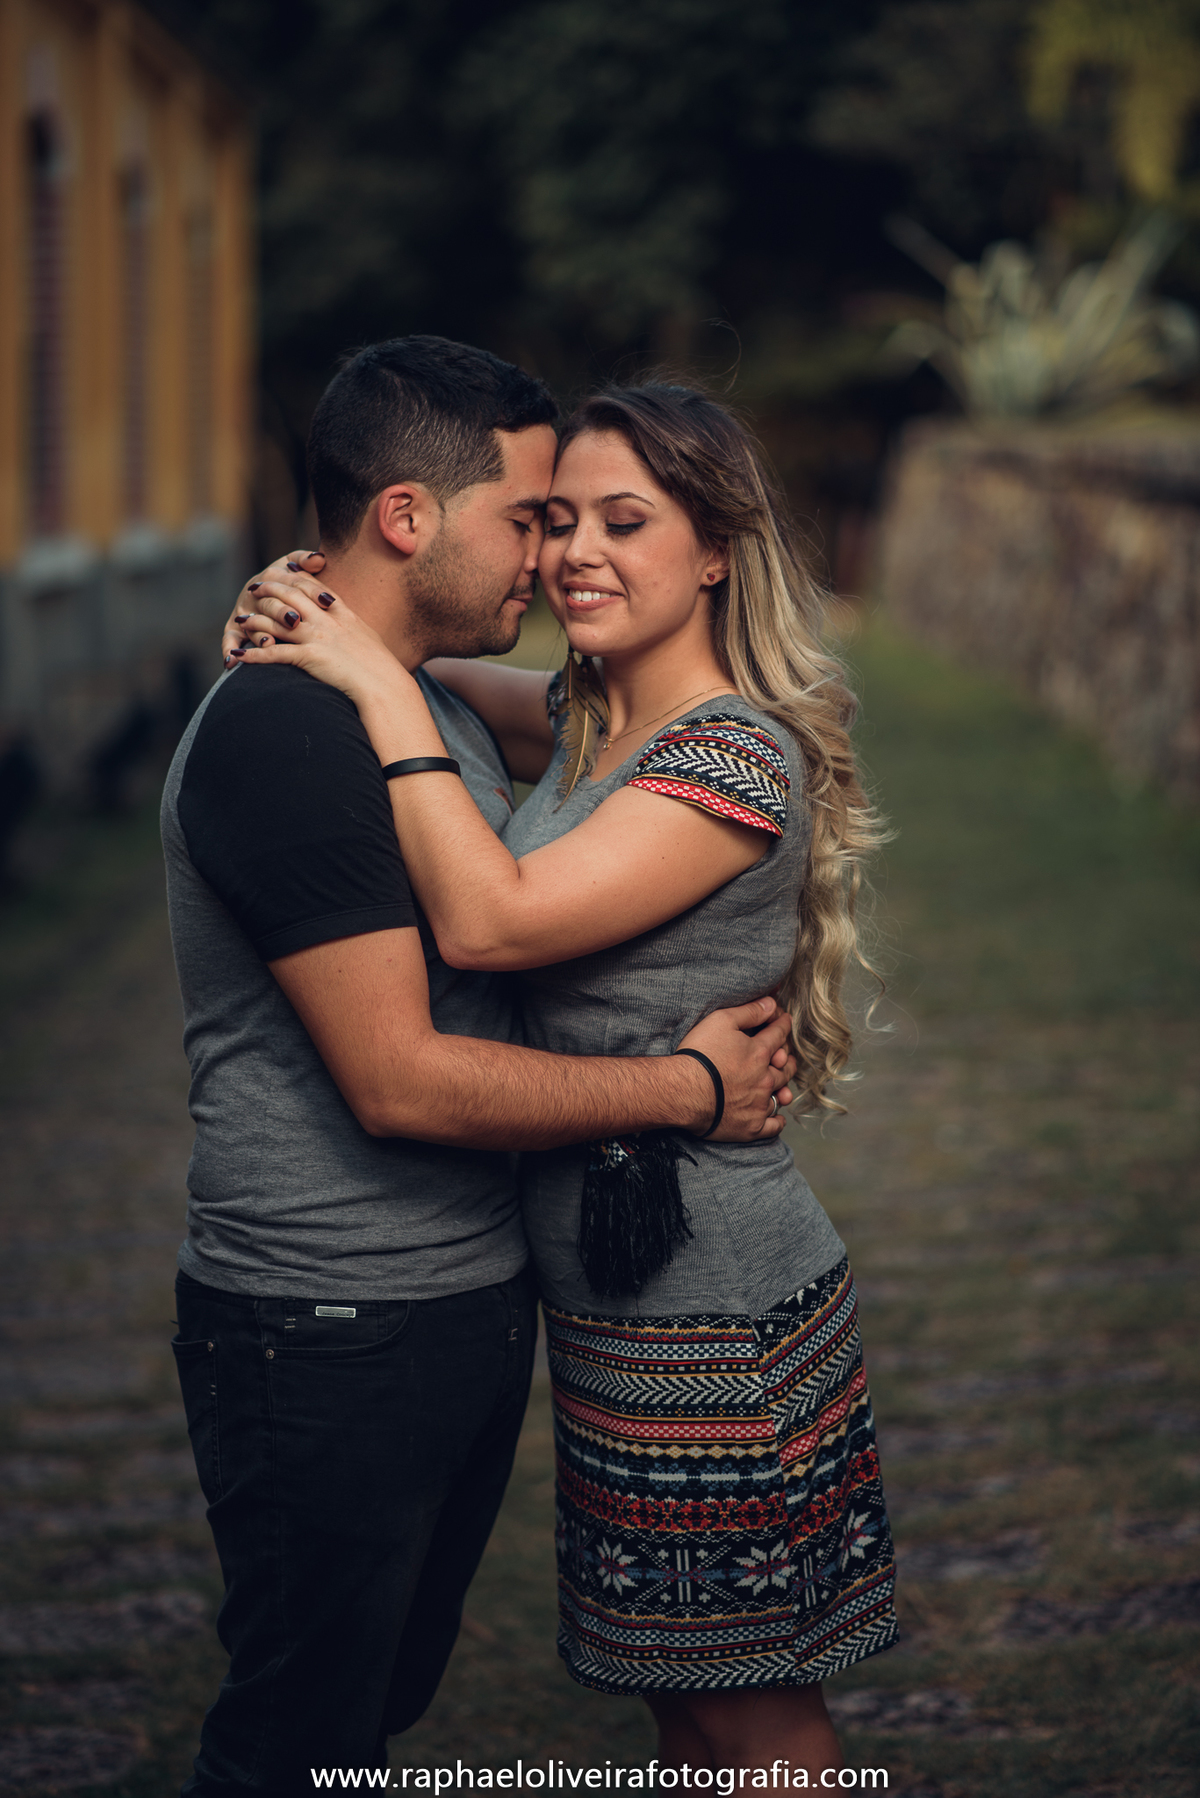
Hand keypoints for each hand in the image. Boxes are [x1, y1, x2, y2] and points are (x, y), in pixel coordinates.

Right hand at [222, 549, 326, 664]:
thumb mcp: (297, 569)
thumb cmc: (291, 583)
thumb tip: (319, 558)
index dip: (310, 591)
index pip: (292, 581)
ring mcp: (244, 610)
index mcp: (272, 575)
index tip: (327, 601)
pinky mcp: (234, 628)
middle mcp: (255, 592)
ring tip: (269, 643)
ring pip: (251, 623)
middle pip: (270, 602)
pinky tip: (232, 662)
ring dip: (259, 633)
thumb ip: (306, 561)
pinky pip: (230, 639)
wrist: (275, 594)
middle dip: (282, 612)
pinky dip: (229, 650)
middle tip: (295, 621)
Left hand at [226, 578, 418, 715]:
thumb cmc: (382, 668)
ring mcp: (317, 637)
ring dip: (257, 619)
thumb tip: (354, 628)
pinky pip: (275, 653)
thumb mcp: (369, 639)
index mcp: (343, 614)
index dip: (296, 577)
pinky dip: (255, 654)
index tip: (283, 571)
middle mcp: (327, 621)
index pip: (315, 587)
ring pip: (278, 621)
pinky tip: (240, 655)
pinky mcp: (310, 657)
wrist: (385, 685)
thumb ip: (355, 629)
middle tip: (255, 586)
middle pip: (292, 596)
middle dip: (271, 589)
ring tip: (242, 620)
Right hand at [679, 997, 794, 1141]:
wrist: (683, 1091)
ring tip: (782, 1087)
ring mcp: (759, 1104)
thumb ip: (749, 1012)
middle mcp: (765, 1079)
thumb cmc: (699, 1055)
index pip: (779, 1034)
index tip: (785, 1021)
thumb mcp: (721, 1021)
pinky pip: (772, 1127)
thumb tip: (771, 1004)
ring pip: (780, 1096)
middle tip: (785, 1056)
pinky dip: (777, 1121)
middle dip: (787, 1059)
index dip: (783, 1025)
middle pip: (785, 1068)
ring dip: (783, 1089)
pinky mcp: (750, 1126)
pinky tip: (776, 1117)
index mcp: (760, 1053)